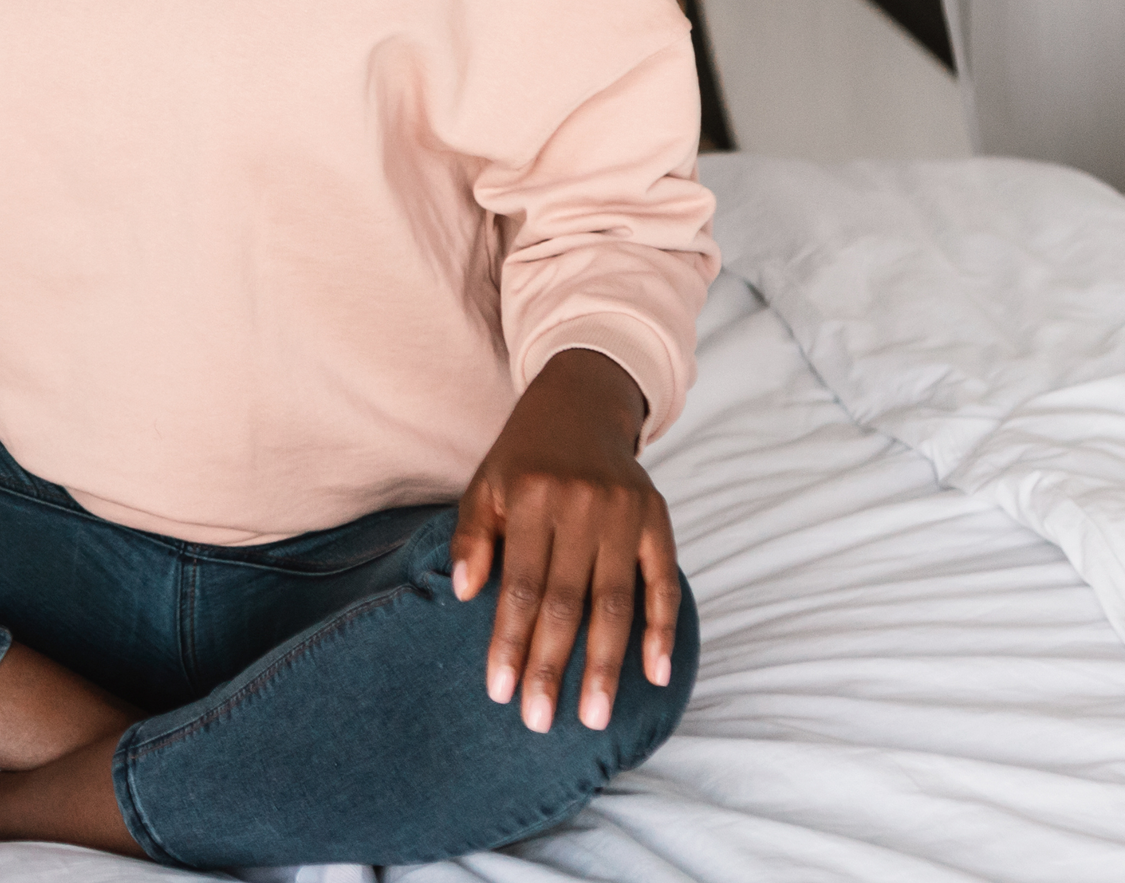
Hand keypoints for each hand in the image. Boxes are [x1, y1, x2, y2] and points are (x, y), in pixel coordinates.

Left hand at [450, 349, 676, 734]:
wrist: (581, 404)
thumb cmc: (523, 458)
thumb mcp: (485, 484)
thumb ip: (473, 536)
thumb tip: (463, 594)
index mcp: (530, 496)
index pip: (518, 585)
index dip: (509, 641)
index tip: (500, 692)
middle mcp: (579, 504)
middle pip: (565, 601)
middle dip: (552, 666)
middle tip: (541, 721)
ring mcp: (623, 512)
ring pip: (615, 601)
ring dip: (606, 664)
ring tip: (596, 715)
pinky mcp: (657, 518)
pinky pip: (661, 581)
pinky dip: (661, 629)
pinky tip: (656, 673)